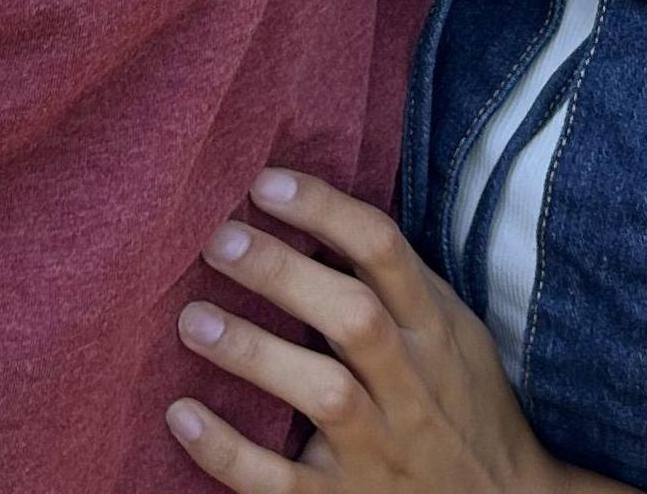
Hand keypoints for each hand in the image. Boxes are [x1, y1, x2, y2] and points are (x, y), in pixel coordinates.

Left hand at [165, 170, 563, 493]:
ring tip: (192, 318)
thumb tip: (324, 213)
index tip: (265, 183)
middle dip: (283, 273)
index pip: (385, 252)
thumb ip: (402, 281)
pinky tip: (183, 415)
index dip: (325, 210)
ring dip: (253, 353)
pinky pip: (283, 484)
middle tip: (219, 239)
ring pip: (323, 395)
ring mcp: (380, 449)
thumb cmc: (464, 404)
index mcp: (435, 331)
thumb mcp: (454, 334)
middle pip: (353, 317)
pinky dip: (229, 452)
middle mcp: (411, 386)